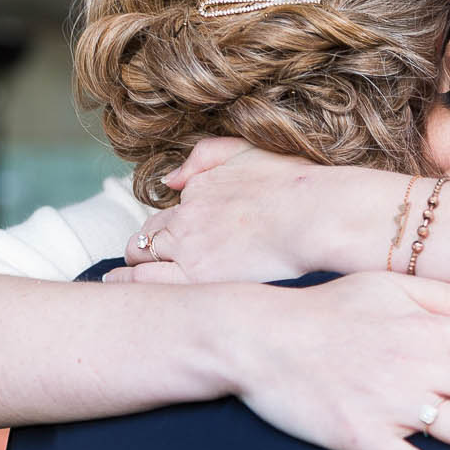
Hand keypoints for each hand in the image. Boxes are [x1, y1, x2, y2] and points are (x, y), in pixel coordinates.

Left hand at [120, 138, 336, 281]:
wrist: (312, 214)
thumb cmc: (292, 184)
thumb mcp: (245, 150)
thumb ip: (202, 157)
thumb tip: (170, 181)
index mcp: (195, 192)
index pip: (161, 219)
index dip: (161, 235)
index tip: (168, 249)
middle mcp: (184, 219)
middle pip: (146, 240)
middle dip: (146, 254)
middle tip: (151, 272)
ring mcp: (188, 248)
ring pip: (142, 261)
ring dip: (137, 273)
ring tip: (140, 288)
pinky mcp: (198, 275)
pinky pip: (150, 282)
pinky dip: (140, 287)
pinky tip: (147, 299)